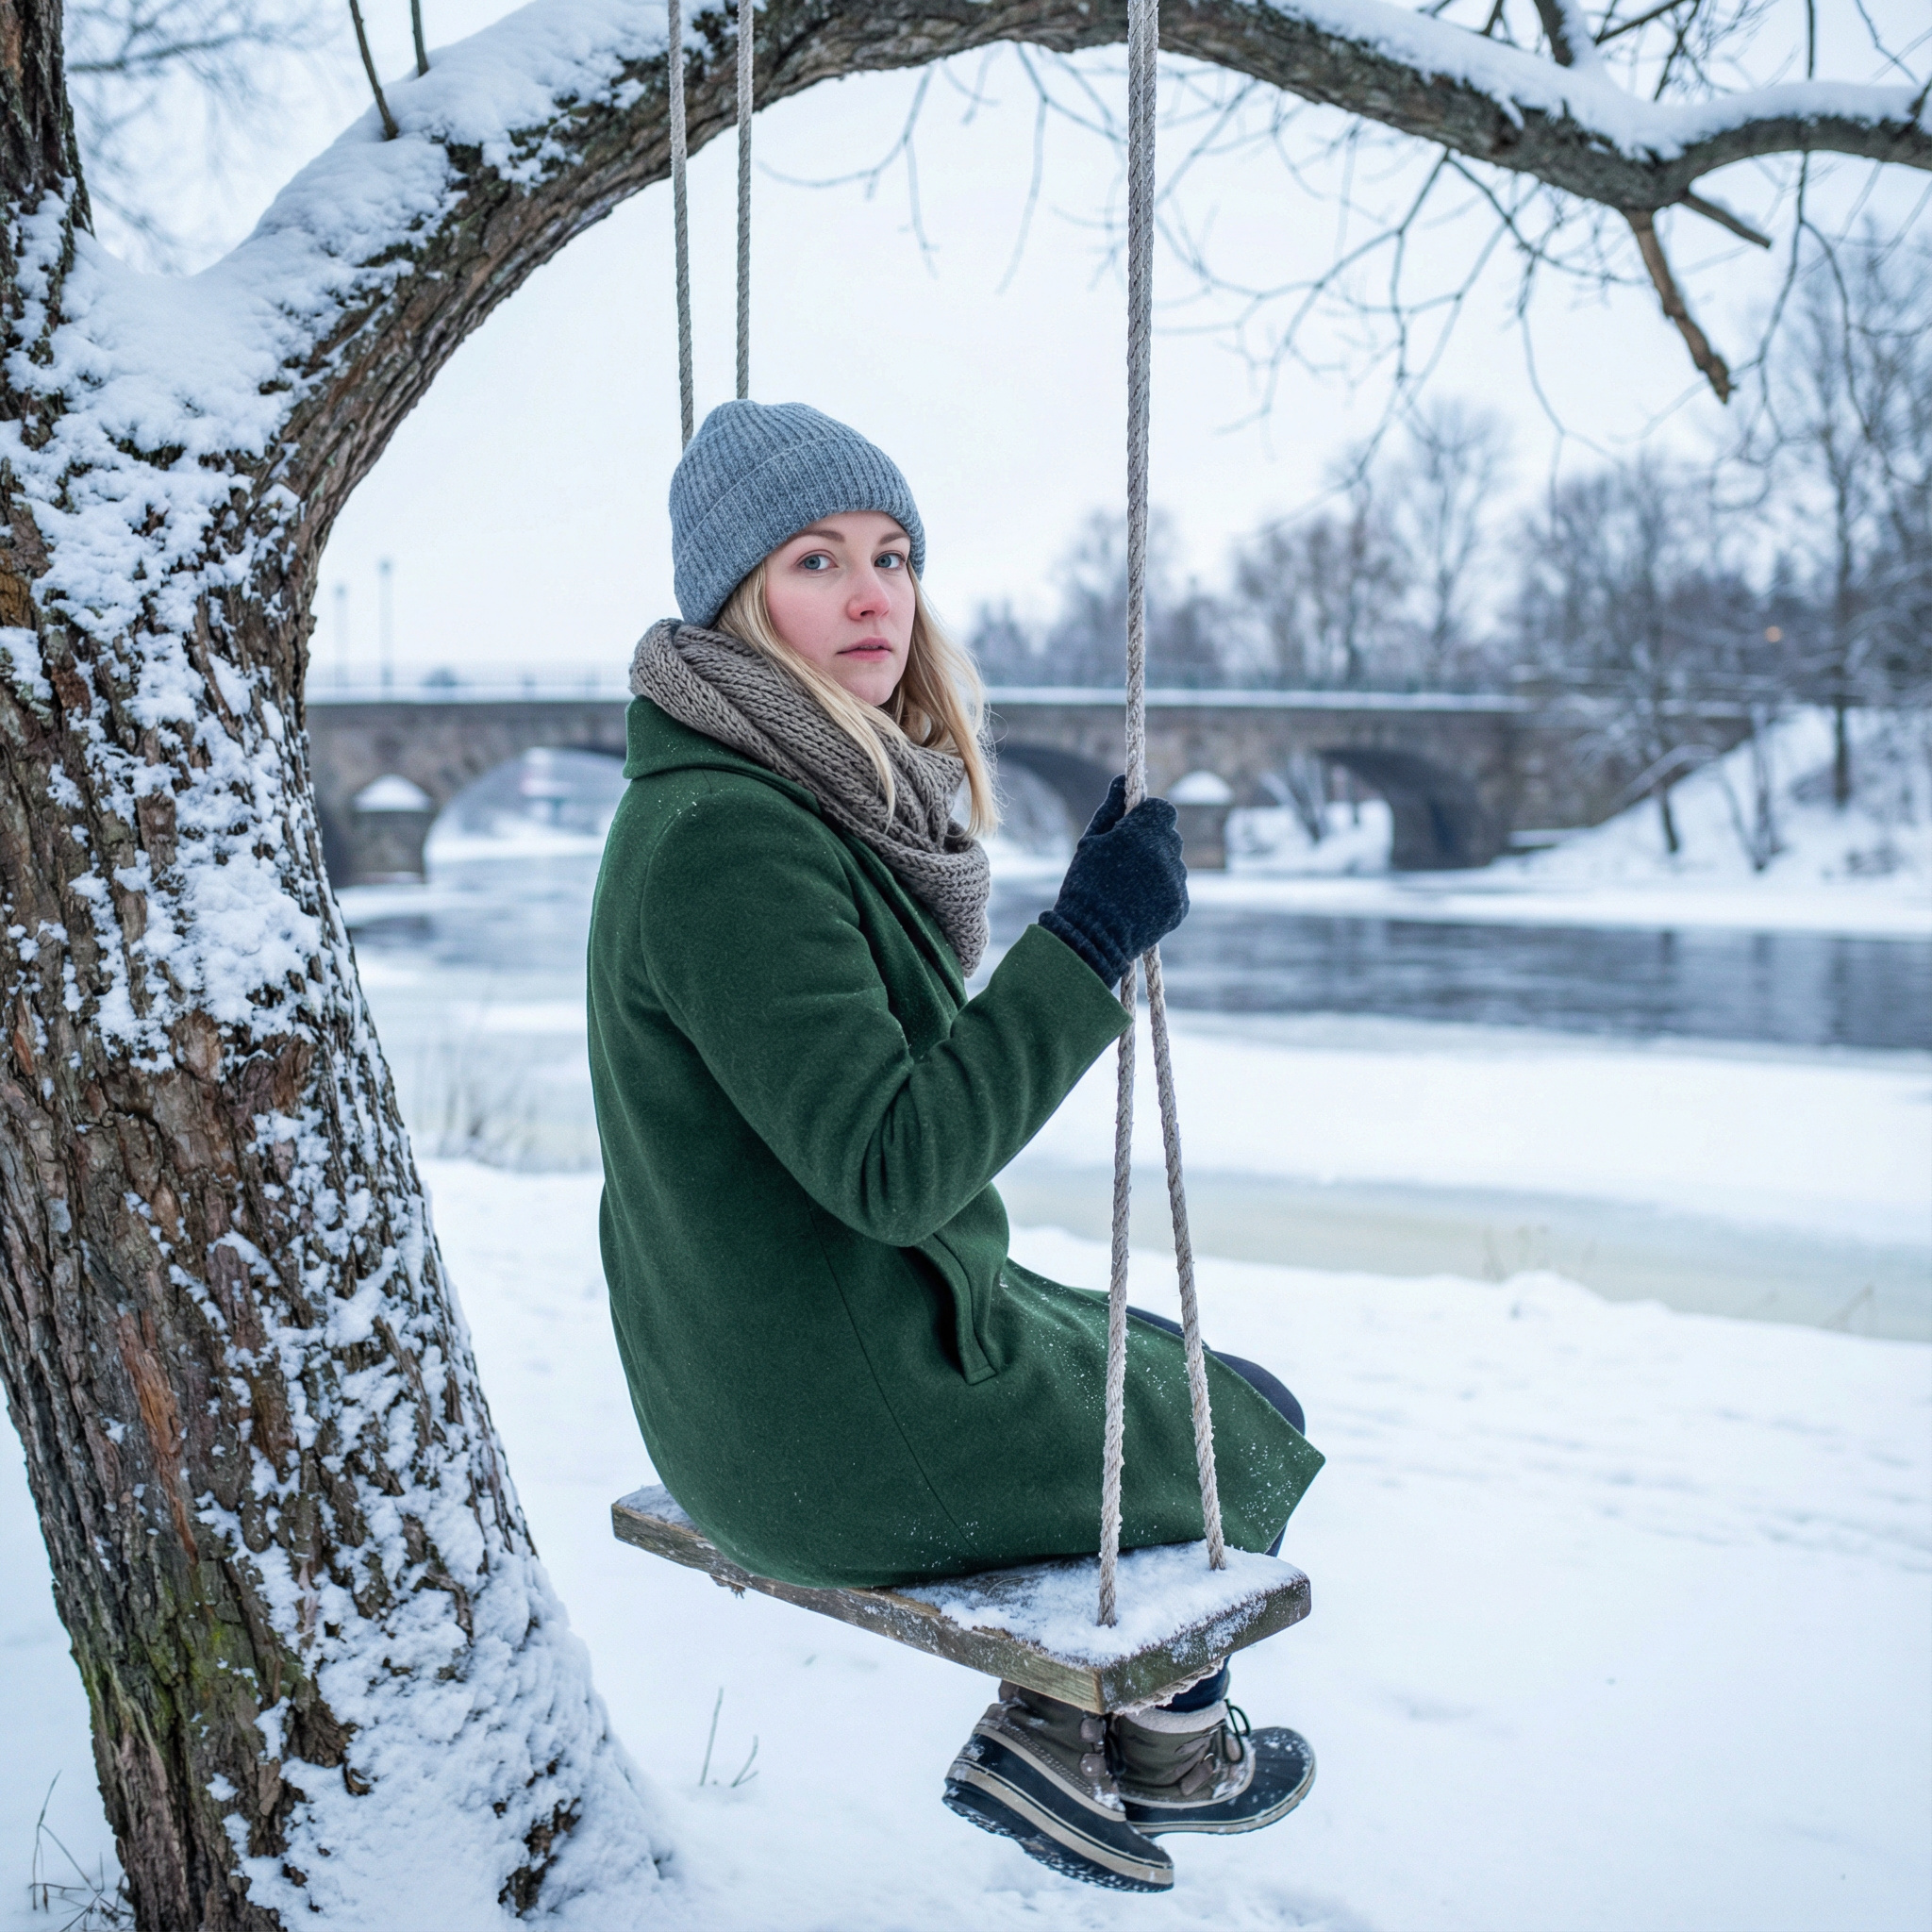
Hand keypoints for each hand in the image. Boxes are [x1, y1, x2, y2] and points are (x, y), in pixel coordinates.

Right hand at [1039, 775, 1189, 987]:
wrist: (1091, 938)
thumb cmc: (1083, 886)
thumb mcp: (1089, 843)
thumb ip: (1110, 810)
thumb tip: (1121, 780)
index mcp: (1142, 833)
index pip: (1163, 809)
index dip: (1148, 816)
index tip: (1133, 827)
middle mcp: (1165, 855)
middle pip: (1170, 836)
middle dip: (1154, 842)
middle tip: (1127, 860)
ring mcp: (1176, 882)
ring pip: (1174, 864)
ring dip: (1159, 868)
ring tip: (1130, 887)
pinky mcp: (1180, 906)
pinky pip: (1176, 889)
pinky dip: (1162, 892)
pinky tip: (1138, 903)